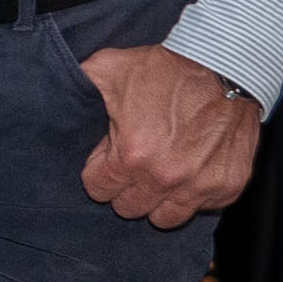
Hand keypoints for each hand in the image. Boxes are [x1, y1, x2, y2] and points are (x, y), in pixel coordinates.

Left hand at [74, 42, 260, 228]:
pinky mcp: (228, 185)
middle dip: (126, 186)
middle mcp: (166, 177)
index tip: (109, 155)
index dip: (99, 170)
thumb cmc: (169, 67)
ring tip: (160, 174)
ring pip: (165, 218)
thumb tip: (54, 96)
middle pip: (129, 208)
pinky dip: (194, 194)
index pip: (98, 190)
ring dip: (158, 199)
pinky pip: (202, 208)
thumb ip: (80, 87)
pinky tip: (189, 170)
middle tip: (135, 163)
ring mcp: (200, 186)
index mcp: (132, 156)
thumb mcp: (109, 68)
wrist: (226, 63)